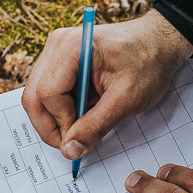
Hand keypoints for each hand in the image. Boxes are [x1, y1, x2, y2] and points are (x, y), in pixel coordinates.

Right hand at [22, 9, 189, 162]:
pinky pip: (47, 92)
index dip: (62, 122)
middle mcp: (56, 44)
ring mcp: (56, 52)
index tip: (80, 139)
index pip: (48, 94)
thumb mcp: (126, 99)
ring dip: (56, 118)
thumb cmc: (148, 63)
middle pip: (34, 96)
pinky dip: (61, 109)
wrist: (158, 42)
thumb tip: (70, 150)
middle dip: (50, 126)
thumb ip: (96, 126)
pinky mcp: (59, 61)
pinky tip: (83, 112)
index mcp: (71, 47)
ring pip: (37, 96)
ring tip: (82, 126)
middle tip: (72, 145)